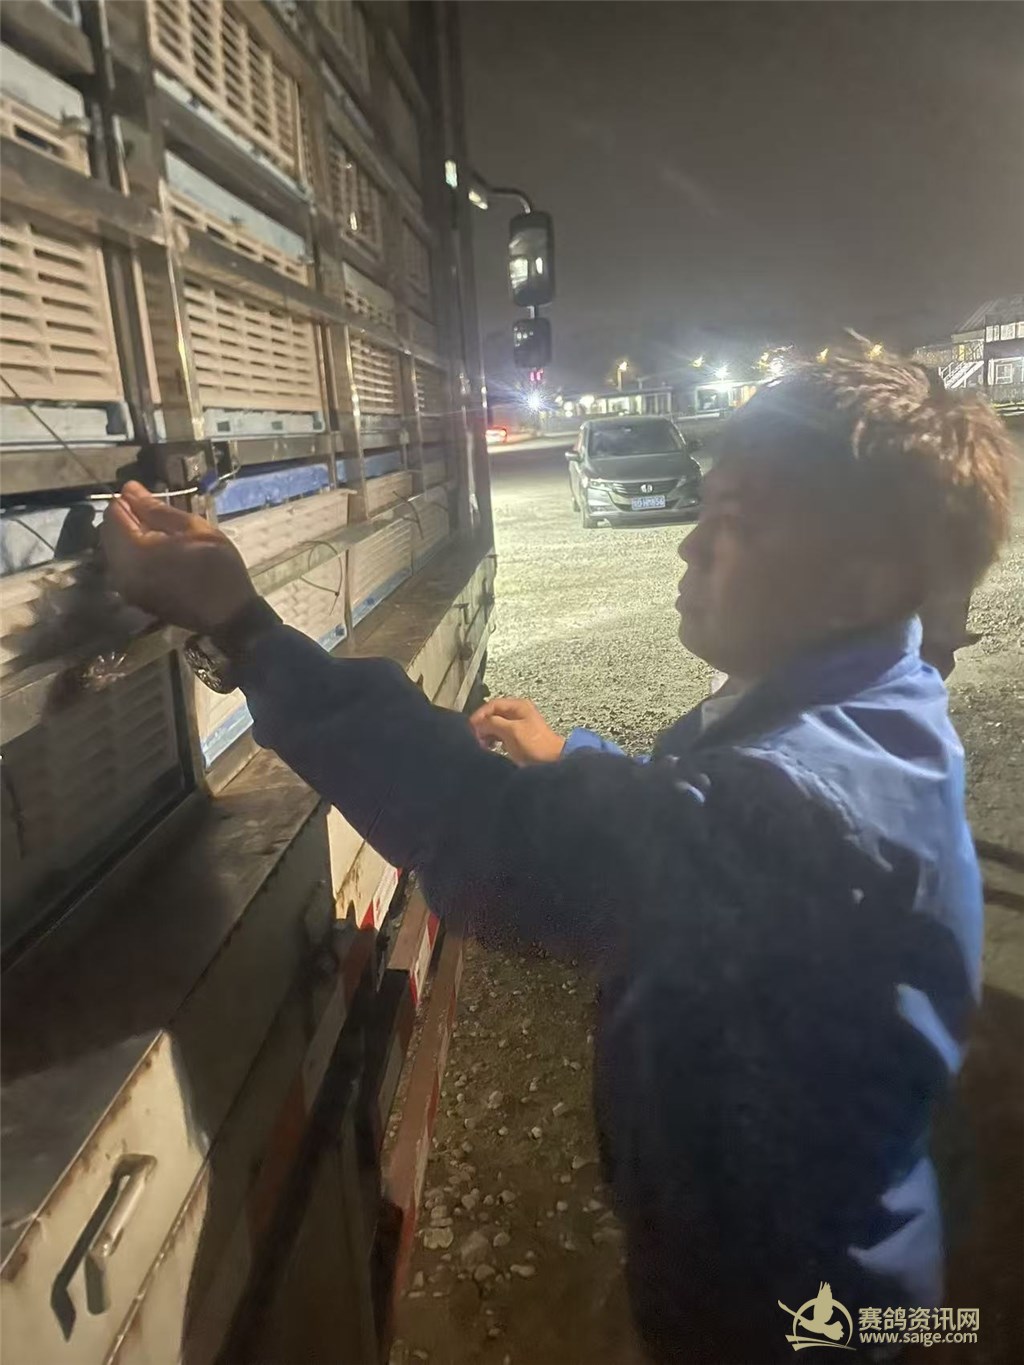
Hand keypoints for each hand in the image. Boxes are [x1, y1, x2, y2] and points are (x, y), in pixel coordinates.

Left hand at [101, 481, 257, 634]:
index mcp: (135, 551)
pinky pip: (123, 567)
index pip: (113, 513)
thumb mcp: (193, 528)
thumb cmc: (217, 567)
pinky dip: (135, 556)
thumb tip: (129, 490)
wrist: (228, 615)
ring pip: (115, 550)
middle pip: (108, 532)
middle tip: (161, 519)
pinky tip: (159, 555)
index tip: (152, 499)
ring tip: (162, 537)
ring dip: (131, 538)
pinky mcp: (133, 597)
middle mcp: (121, 571)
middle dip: (128, 519)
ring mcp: (125, 587)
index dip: (129, 501)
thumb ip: (156, 509)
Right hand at [469, 697, 564, 765]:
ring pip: (495, 726)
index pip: (492, 705)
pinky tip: (490, 747)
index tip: (471, 727)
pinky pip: (500, 735)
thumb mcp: (511, 731)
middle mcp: (518, 713)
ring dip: (486, 734)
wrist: (552, 762)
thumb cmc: (535, 745)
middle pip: (493, 715)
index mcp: (518, 706)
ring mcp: (518, 725)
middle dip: (482, 725)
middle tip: (475, 737)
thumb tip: (478, 723)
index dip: (480, 715)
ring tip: (482, 744)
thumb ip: (493, 723)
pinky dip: (493, 740)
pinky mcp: (518, 738)